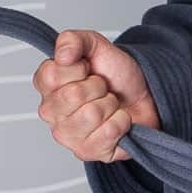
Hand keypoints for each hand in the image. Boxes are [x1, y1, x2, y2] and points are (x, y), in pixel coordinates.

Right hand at [31, 28, 160, 163]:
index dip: (79, 68)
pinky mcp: (87, 152)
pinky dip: (121, 122)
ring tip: (110, 104)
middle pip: (73, 96)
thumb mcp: (96, 46)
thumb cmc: (116, 75)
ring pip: (91, 115)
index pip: (53, 75)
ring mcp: (68, 135)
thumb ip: (74, 40)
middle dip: (98, 87)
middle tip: (103, 89)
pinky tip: (118, 120)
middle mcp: (52, 113)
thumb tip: (62, 53)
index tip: (87, 70)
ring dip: (111, 105)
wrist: (144, 95)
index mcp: (47, 86)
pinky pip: (107, 133)